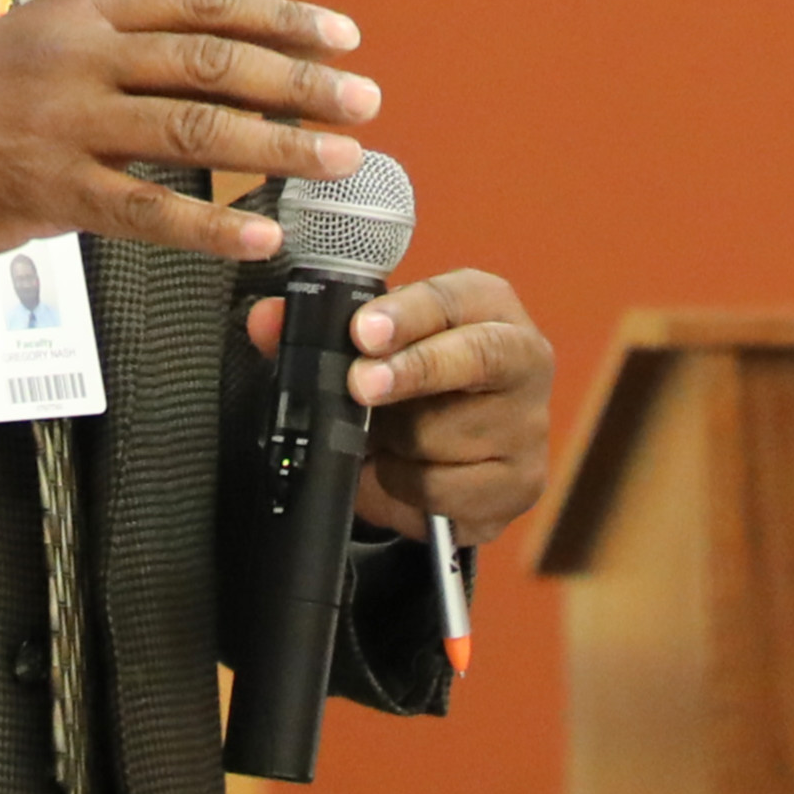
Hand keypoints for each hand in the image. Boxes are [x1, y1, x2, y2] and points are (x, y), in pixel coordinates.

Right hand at [0, 0, 377, 263]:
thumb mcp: (34, 46)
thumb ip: (116, 53)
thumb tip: (212, 70)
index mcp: (81, 13)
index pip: (201, 5)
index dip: (279, 17)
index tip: (342, 35)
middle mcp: (79, 58)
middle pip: (212, 62)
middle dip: (299, 82)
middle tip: (363, 100)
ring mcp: (65, 125)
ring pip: (194, 132)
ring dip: (277, 147)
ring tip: (337, 161)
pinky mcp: (51, 193)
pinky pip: (149, 213)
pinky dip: (213, 228)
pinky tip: (262, 237)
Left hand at [246, 269, 551, 546]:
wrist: (455, 446)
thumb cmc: (409, 377)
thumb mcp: (370, 345)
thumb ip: (316, 329)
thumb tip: (265, 321)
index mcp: (488, 306)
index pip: (453, 300)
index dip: (407, 316)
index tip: (363, 332)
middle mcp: (524, 358)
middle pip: (473, 358)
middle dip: (413, 371)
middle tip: (360, 386)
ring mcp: (528, 426)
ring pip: (443, 436)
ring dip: (391, 444)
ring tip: (374, 438)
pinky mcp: (520, 485)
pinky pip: (441, 493)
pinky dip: (399, 488)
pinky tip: (390, 473)